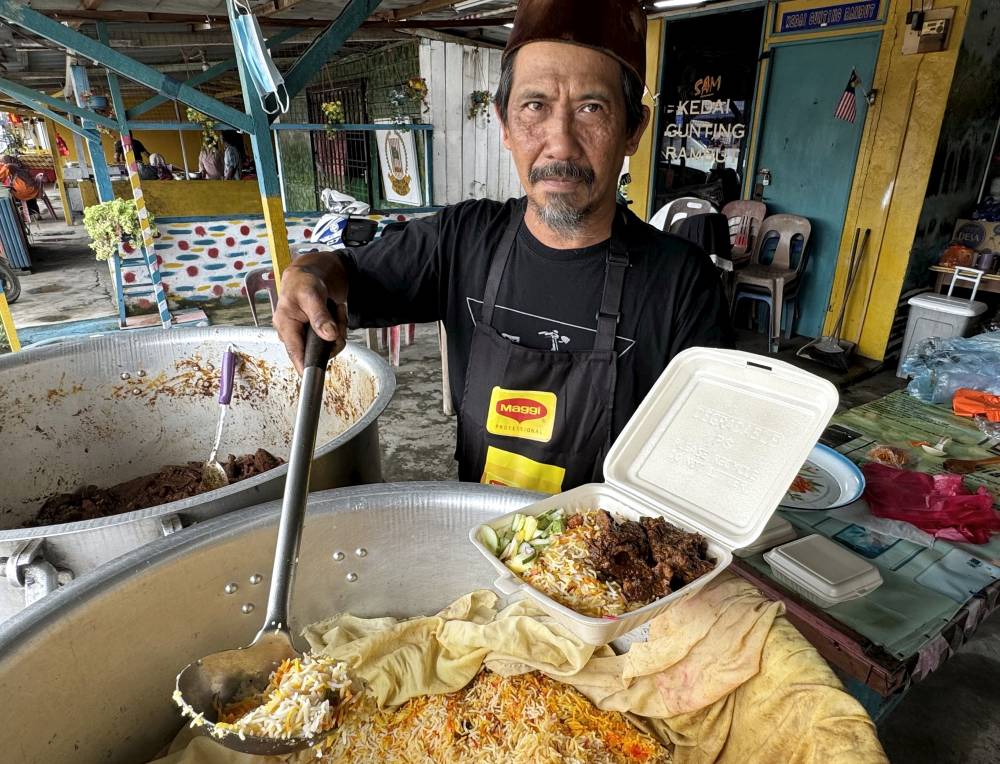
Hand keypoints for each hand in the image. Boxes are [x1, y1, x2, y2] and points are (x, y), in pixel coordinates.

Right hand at [272, 256, 347, 373]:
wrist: (310, 275)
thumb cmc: (303, 282)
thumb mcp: (311, 295)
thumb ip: (319, 316)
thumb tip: (329, 335)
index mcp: (285, 326)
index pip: (295, 353)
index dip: (305, 367)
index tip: (315, 377)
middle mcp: (294, 335)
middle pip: (318, 351)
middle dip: (333, 337)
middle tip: (335, 316)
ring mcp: (306, 336)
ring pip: (330, 345)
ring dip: (338, 327)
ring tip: (333, 309)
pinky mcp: (316, 335)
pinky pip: (334, 338)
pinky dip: (339, 325)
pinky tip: (334, 312)